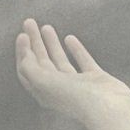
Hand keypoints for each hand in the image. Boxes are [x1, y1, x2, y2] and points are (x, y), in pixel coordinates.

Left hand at [15, 19, 129, 129]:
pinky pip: (82, 60)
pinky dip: (76, 49)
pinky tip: (69, 37)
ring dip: (52, 44)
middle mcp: (58, 88)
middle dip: (34, 42)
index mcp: (43, 91)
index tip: (22, 34)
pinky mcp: (95, 78)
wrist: (107, 107)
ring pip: (60, 60)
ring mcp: (78, 83)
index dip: (22, 53)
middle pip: (42, 62)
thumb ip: (30, 68)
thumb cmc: (72, 96)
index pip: (27, 70)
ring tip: (46, 26)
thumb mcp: (43, 82)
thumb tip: (24, 56)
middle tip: (29, 22)